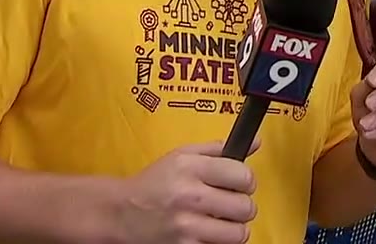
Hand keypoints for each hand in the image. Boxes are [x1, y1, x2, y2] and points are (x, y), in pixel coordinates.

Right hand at [114, 140, 257, 243]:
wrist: (119, 214)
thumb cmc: (154, 184)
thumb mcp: (181, 156)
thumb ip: (218, 149)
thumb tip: (256, 142)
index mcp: (190, 168)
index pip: (243, 176)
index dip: (246, 181)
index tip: (239, 184)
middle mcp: (189, 196)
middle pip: (246, 207)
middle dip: (241, 206)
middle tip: (229, 205)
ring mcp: (185, 227)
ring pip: (239, 234)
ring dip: (233, 229)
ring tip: (220, 221)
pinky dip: (218, 242)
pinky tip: (207, 233)